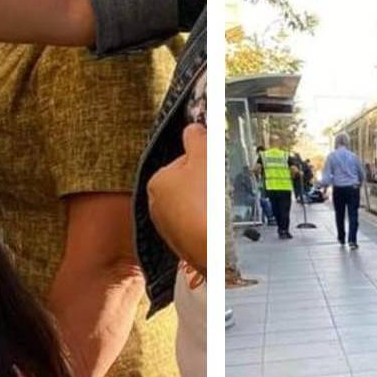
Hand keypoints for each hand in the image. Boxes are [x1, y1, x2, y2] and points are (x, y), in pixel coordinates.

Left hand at [148, 124, 208, 273]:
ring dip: (207, 206)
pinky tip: (218, 227)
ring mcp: (167, 228)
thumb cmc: (206, 201)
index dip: (205, 163)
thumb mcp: (204, 159)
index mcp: (157, 181)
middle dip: (205, 185)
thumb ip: (198, 139)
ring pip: (193, 206)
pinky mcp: (180, 246)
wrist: (213, 249)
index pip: (185, 161)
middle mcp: (155, 205)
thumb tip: (193, 127)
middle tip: (222, 191)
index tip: (217, 170)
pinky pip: (196, 227)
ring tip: (221, 211)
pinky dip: (206, 225)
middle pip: (188, 184)